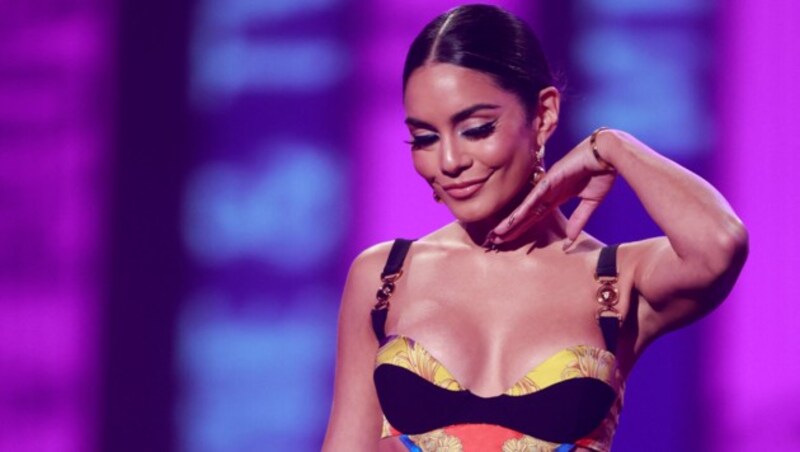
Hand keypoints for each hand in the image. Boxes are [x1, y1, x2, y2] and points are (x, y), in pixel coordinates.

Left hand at [489, 130, 618, 249]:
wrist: (609, 154)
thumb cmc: (600, 172)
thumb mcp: (590, 202)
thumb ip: (579, 220)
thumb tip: (569, 241)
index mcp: (557, 196)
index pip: (534, 216)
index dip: (521, 227)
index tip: (508, 239)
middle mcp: (548, 191)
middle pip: (525, 213)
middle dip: (510, 227)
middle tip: (494, 240)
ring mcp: (548, 184)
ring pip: (526, 206)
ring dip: (512, 220)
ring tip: (497, 233)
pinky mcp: (553, 177)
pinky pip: (536, 194)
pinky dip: (526, 206)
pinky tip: (514, 217)